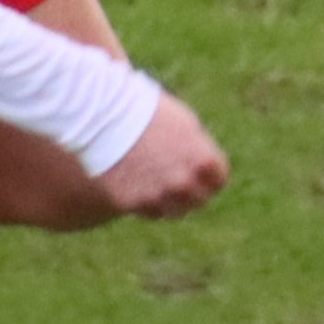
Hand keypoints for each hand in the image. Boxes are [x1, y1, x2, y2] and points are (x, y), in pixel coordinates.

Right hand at [97, 92, 227, 219]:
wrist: (105, 115)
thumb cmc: (148, 112)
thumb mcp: (185, 125)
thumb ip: (198, 152)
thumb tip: (204, 171)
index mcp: (203, 161)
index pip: (218, 181)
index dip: (209, 174)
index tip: (198, 169)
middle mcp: (184, 184)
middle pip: (198, 200)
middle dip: (191, 190)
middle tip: (175, 177)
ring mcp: (158, 196)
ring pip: (173, 212)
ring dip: (169, 200)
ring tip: (156, 181)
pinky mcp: (132, 203)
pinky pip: (147, 211)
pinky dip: (145, 201)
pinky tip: (137, 182)